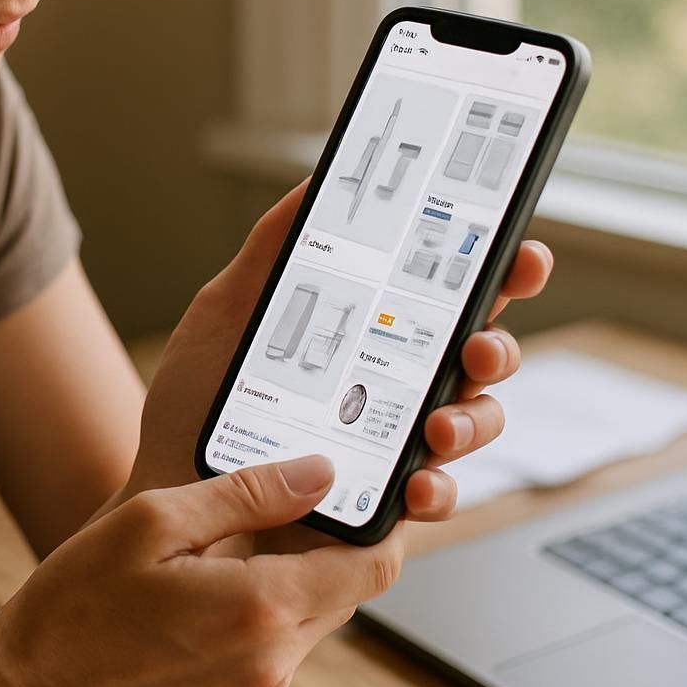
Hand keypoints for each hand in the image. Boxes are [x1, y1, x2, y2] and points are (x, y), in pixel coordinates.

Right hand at [0, 455, 401, 686]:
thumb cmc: (76, 605)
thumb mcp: (153, 521)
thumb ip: (246, 494)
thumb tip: (318, 473)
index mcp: (260, 609)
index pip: (372, 567)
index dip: (381, 523)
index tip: (361, 489)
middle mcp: (272, 662)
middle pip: (349, 592)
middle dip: (333, 543)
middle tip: (292, 499)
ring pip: (314, 619)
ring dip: (296, 576)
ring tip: (238, 538)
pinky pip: (278, 646)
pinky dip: (265, 609)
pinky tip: (215, 581)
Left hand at [127, 180, 552, 520]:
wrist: (165, 486)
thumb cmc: (193, 404)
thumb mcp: (224, 311)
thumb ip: (271, 249)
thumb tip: (314, 183)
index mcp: (369, 330)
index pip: (449, 293)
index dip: (499, 270)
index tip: (520, 251)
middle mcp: (393, 383)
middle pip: (481, 354)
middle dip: (498, 345)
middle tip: (477, 345)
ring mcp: (394, 443)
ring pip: (475, 423)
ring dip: (473, 419)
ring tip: (436, 424)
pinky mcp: (384, 503)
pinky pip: (437, 495)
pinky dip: (439, 488)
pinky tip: (415, 482)